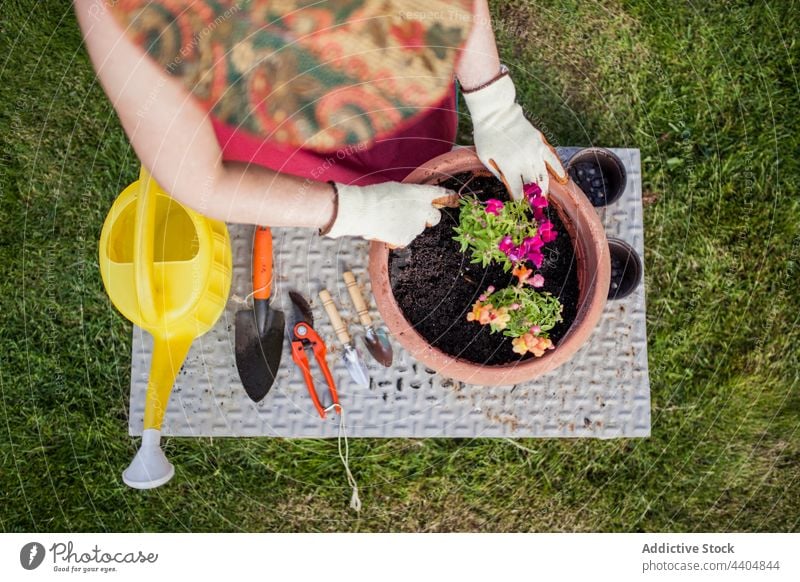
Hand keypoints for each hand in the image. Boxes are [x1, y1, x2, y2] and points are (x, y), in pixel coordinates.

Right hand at [323, 182, 452, 246]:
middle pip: (435, 217)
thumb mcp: (396, 190)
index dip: (449, 197)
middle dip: (429, 218)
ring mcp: (416, 226)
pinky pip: (406, 238)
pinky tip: (386, 229)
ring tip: (389, 221)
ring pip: (417, 228)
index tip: (455, 199)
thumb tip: (413, 205)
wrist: (362, 210)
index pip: (440, 194)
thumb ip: (410, 197)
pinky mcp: (407, 238)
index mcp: (419, 193)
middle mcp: (422, 210)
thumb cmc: (375, 197)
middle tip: (414, 216)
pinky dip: (398, 236)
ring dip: (408, 226)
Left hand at [463, 74, 566, 199]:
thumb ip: (498, 173)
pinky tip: (562, 179)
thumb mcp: (485, 158)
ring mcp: (534, 152)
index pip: (518, 191)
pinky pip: (552, 159)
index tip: (521, 209)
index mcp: (509, 167)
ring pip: (544, 175)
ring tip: (544, 198)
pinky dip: (558, 170)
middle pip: (533, 186)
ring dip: (545, 188)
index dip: (520, 202)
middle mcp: (524, 161)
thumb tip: (510, 186)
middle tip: (535, 208)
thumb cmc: (486, 137)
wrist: (496, 113)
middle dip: (534, 199)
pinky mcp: (540, 143)